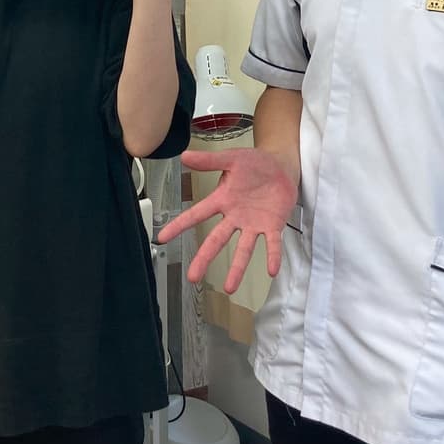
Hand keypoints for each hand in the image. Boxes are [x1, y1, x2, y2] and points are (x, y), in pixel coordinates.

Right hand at [156, 149, 296, 293]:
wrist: (281, 164)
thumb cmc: (255, 163)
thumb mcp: (231, 159)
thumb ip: (209, 161)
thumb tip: (184, 156)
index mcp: (222, 200)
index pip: (197, 214)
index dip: (179, 225)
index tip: (162, 237)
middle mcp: (235, 217)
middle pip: (216, 240)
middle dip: (204, 258)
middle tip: (192, 277)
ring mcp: (253, 223)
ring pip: (243, 249)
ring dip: (237, 268)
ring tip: (229, 287)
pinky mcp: (273, 225)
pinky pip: (272, 244)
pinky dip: (272, 256)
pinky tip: (271, 270)